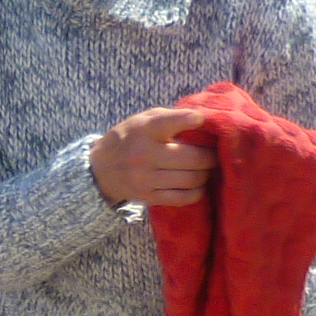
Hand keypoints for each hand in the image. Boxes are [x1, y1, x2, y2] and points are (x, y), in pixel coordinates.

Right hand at [90, 108, 215, 207]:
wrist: (102, 169)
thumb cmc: (131, 138)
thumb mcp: (143, 119)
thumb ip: (170, 117)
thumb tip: (205, 120)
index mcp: (144, 130)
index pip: (168, 122)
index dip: (188, 119)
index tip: (200, 119)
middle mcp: (144, 154)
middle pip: (191, 158)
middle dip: (210, 156)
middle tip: (214, 154)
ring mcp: (146, 178)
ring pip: (190, 179)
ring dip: (205, 174)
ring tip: (206, 168)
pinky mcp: (149, 197)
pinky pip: (182, 198)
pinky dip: (197, 191)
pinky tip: (198, 184)